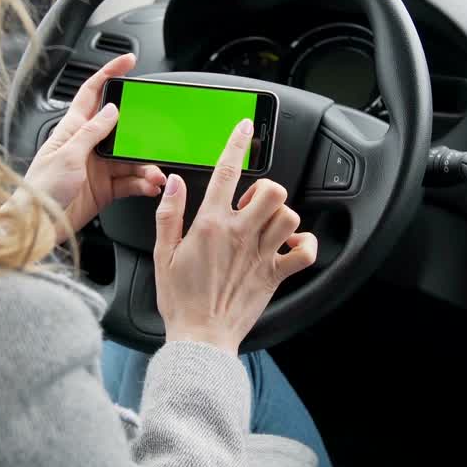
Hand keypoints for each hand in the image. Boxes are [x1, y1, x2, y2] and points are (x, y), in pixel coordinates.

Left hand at [21, 54, 165, 241]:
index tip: (128, 62)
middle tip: (158, 136)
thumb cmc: (40, 190)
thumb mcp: (68, 156)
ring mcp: (97, 167)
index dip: (110, 74)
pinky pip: (130, 181)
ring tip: (155, 174)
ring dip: (146, 165)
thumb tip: (111, 110)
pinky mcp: (104, 188)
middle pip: (121, 129)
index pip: (92, 93)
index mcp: (72, 129)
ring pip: (130, 158)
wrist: (36, 227)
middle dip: (142, 132)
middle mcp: (86, 146)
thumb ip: (91, 132)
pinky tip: (150, 186)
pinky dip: (142, 183)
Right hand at [152, 118, 318, 354]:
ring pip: (288, 215)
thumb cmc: (180, 300)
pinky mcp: (275, 275)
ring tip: (266, 225)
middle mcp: (240, 234)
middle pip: (271, 190)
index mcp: (211, 224)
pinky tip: (290, 246)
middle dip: (265, 189)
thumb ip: (170, 213)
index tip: (245, 127)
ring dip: (281, 215)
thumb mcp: (162, 253)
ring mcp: (261, 254)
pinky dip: (304, 245)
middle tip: (251, 204)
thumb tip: (176, 183)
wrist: (200, 338)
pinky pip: (305, 252)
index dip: (238, 142)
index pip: (228, 171)